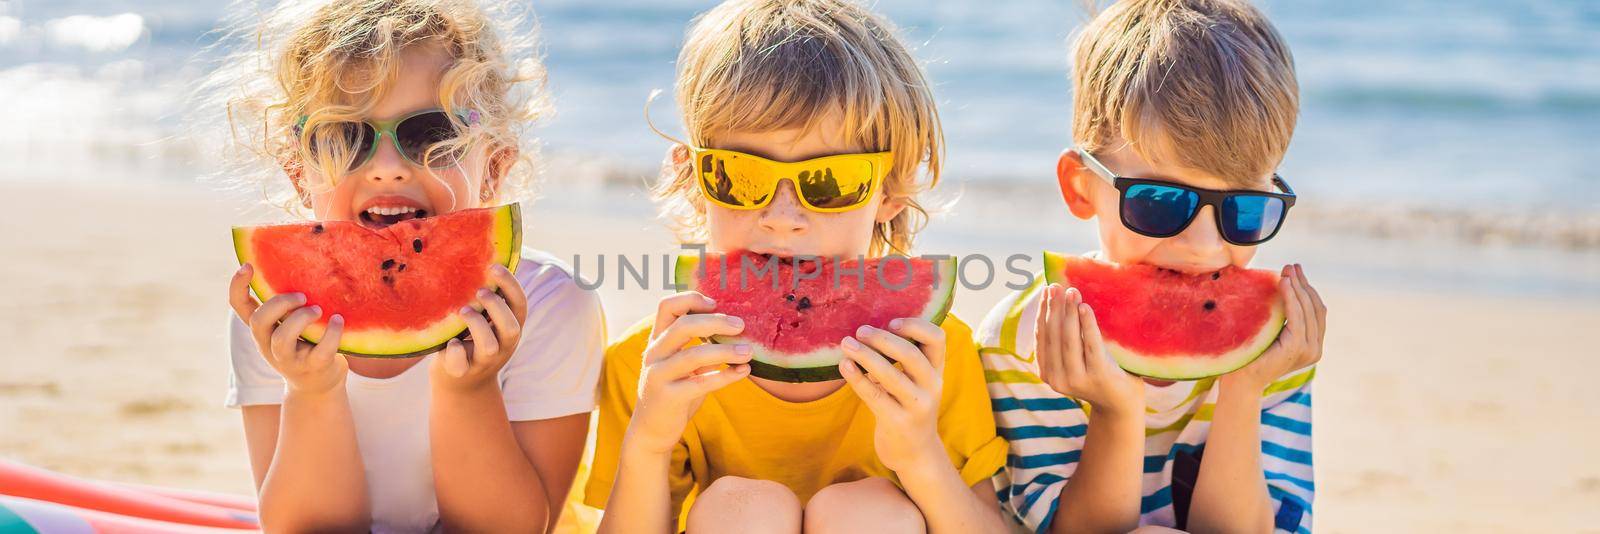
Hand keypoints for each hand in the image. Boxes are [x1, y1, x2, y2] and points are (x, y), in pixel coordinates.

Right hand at [230, 263, 346, 394]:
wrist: (318, 385)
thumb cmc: (305, 344)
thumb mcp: (289, 324)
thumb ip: (287, 305)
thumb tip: (300, 265)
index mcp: (262, 329)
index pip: (239, 307)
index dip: (237, 286)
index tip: (248, 265)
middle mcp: (269, 344)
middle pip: (259, 321)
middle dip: (279, 304)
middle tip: (301, 296)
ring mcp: (289, 360)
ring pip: (283, 339)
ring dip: (301, 319)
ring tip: (319, 310)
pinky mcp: (313, 368)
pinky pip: (321, 351)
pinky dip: (331, 333)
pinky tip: (338, 320)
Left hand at [431, 264, 528, 391]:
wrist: (461, 384)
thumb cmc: (471, 340)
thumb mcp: (487, 321)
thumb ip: (489, 300)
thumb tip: (481, 256)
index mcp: (510, 327)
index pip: (520, 305)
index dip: (510, 285)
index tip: (494, 266)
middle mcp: (503, 346)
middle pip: (512, 327)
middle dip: (496, 307)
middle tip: (479, 291)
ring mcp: (484, 361)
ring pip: (490, 345)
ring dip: (477, 325)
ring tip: (462, 311)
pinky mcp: (463, 373)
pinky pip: (461, 364)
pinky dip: (455, 351)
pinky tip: (450, 342)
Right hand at [626, 292, 750, 454]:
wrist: (651, 431)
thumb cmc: (674, 392)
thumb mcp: (681, 365)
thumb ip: (697, 347)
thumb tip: (734, 329)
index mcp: (657, 341)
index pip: (667, 306)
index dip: (691, 299)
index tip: (716, 304)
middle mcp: (654, 354)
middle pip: (683, 325)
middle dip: (715, 322)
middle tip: (741, 325)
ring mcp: (658, 375)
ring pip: (693, 355)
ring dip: (725, 351)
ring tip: (748, 352)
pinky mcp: (668, 398)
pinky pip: (701, 383)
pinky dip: (726, 376)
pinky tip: (744, 372)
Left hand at [839, 318, 946, 472]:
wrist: (915, 454)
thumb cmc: (908, 408)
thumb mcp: (915, 383)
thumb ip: (903, 359)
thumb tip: (868, 329)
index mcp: (936, 370)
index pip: (937, 338)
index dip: (915, 325)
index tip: (891, 321)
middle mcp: (932, 386)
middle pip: (911, 354)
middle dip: (883, 339)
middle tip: (860, 331)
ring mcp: (917, 406)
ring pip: (890, 375)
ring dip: (865, 356)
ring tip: (846, 344)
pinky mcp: (898, 422)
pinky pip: (874, 395)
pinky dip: (857, 378)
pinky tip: (844, 365)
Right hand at [1034, 284, 1144, 416]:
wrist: (1121, 402)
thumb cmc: (1098, 372)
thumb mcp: (1075, 357)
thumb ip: (1063, 339)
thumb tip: (1058, 298)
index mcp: (1047, 373)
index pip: (1041, 337)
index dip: (1042, 312)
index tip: (1046, 290)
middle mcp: (1057, 379)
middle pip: (1053, 336)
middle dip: (1054, 308)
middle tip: (1056, 286)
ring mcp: (1077, 380)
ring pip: (1069, 340)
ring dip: (1069, 313)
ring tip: (1072, 292)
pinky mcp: (1098, 376)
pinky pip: (1090, 345)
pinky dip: (1087, 324)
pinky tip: (1085, 307)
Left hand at [1220, 264, 1325, 393]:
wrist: (1239, 380)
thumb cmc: (1250, 355)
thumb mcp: (1271, 331)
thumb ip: (1283, 317)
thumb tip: (1283, 283)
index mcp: (1312, 345)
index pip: (1317, 311)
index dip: (1308, 289)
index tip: (1295, 271)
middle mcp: (1315, 349)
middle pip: (1315, 307)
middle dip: (1304, 284)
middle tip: (1291, 266)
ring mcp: (1308, 350)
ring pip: (1308, 309)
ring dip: (1298, 287)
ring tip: (1287, 271)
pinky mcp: (1297, 348)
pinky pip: (1297, 317)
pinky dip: (1292, 297)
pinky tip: (1283, 283)